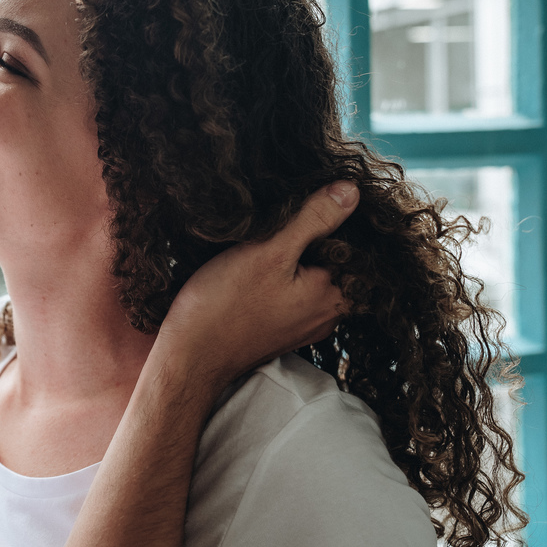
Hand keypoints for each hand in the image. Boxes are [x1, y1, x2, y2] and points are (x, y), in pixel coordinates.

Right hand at [155, 181, 357, 393]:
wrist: (191, 355)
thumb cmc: (225, 304)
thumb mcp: (269, 250)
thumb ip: (313, 220)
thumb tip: (352, 191)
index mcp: (335, 294)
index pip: (355, 244)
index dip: (334, 218)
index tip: (307, 203)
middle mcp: (328, 314)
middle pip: (334, 261)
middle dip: (314, 237)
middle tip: (283, 220)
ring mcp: (305, 324)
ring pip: (313, 277)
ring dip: (297, 257)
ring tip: (268, 241)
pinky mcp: (283, 328)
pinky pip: (296, 294)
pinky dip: (285, 277)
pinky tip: (260, 269)